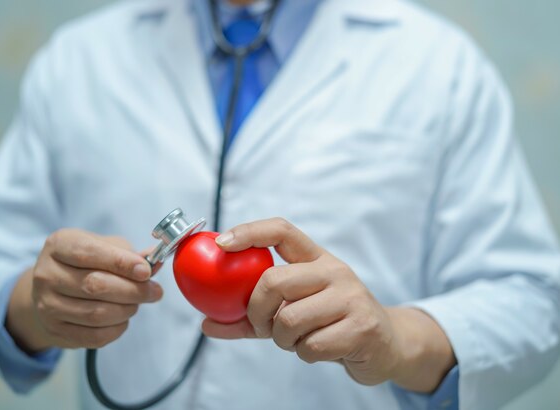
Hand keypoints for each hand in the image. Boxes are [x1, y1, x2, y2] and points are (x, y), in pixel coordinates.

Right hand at [6, 229, 162, 352]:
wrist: (53, 289)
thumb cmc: (85, 262)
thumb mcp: (105, 246)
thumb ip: (130, 254)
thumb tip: (155, 262)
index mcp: (59, 245)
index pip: (90, 253)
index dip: (122, 263)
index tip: (146, 271)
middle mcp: (47, 274)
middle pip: (95, 286)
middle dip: (133, 290)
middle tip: (154, 291)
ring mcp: (47, 304)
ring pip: (96, 314)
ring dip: (127, 310)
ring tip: (136, 303)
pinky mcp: (54, 330)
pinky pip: (94, 336)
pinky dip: (117, 329)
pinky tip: (122, 319)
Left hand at [202, 218, 454, 392]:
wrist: (387, 345)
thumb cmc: (330, 323)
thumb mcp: (292, 312)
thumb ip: (250, 317)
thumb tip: (206, 323)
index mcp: (316, 258)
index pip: (282, 230)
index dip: (249, 231)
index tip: (221, 243)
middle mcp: (334, 270)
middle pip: (274, 280)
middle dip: (256, 311)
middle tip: (261, 325)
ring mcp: (351, 296)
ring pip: (288, 319)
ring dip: (282, 339)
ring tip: (297, 339)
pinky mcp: (361, 326)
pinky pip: (310, 345)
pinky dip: (304, 354)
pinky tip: (320, 349)